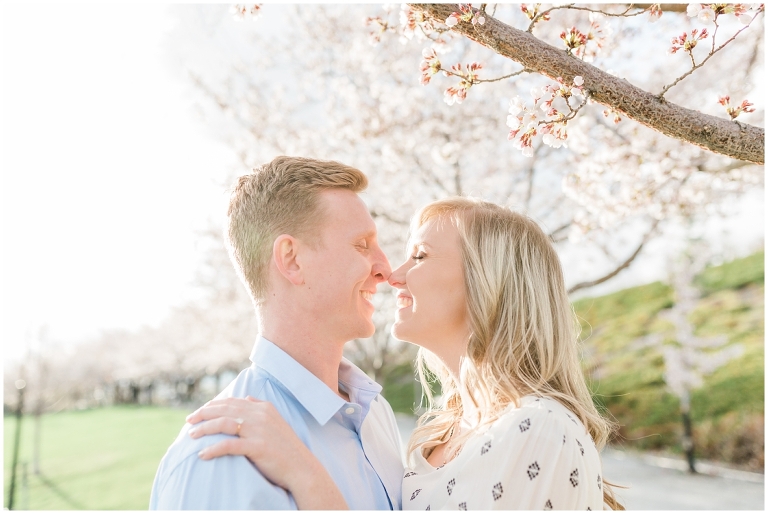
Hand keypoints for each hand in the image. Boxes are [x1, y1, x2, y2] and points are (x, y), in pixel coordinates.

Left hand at [186, 397, 347, 508]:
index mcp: (263, 408)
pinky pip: (229, 446)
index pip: (232, 402)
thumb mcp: (276, 421)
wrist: (301, 467)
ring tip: (191, 435)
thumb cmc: (286, 447)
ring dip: (204, 429)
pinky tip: (202, 454)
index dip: (212, 405)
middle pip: (225, 410)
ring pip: (224, 424)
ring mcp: (259, 431)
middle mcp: (260, 416)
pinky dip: (213, 449)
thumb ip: (260, 408)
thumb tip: (246, 398)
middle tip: (189, 421)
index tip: (199, 412)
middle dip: (203, 414)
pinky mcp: (257, 447)